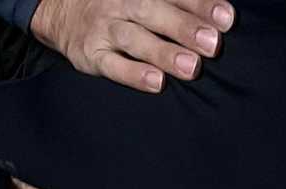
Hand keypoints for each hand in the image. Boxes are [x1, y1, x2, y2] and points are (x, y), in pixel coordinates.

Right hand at [31, 0, 233, 92]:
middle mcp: (122, 3)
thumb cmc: (117, 6)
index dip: (199, 5)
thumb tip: (220, 14)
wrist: (59, 9)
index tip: (226, 18)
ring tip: (191, 67)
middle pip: (155, 12)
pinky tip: (156, 82)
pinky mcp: (92, 54)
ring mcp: (105, 28)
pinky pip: (113, 65)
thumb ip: (173, 4)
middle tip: (213, 43)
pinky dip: (134, 74)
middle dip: (185, 27)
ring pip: (136, 40)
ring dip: (164, 53)